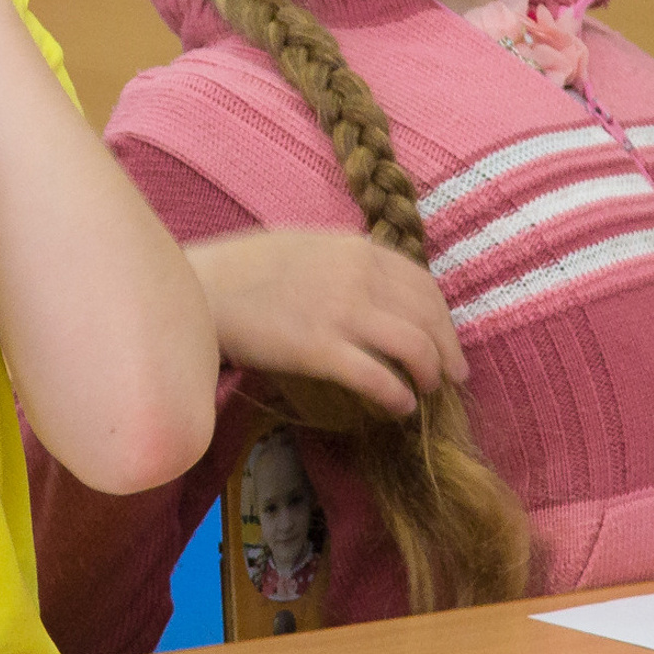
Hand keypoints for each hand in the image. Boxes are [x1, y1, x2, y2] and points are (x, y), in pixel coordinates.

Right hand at [187, 232, 464, 415]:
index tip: (447, 341)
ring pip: (415, 348)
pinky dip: (398, 396)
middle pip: (429, 318)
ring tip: (426, 392)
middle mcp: (358, 276)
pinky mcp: (320, 350)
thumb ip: (345, 261)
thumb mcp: (305, 245)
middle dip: (447, 351)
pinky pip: (378, 378)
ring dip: (430, 374)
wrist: (201, 289)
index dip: (444, 319)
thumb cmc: (243, 269)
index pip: (424, 285)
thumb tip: (376, 283)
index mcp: (356, 248)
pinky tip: (399, 408)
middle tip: (452, 376)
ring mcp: (341, 312)